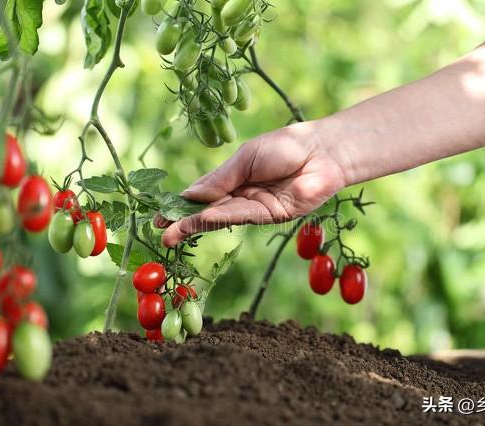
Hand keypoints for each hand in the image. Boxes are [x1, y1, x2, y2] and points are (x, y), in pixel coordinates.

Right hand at [157, 121, 345, 246]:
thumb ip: (221, 178)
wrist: (323, 152)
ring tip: (173, 233)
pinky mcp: (270, 217)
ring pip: (221, 218)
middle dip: (184, 222)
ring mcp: (255, 208)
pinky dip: (219, 218)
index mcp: (234, 177)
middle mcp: (241, 195)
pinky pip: (241, 217)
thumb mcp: (246, 157)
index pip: (202, 195)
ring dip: (196, 225)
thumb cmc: (286, 146)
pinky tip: (200, 220)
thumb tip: (191, 196)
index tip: (160, 215)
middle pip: (208, 211)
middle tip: (161, 234)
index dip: (181, 204)